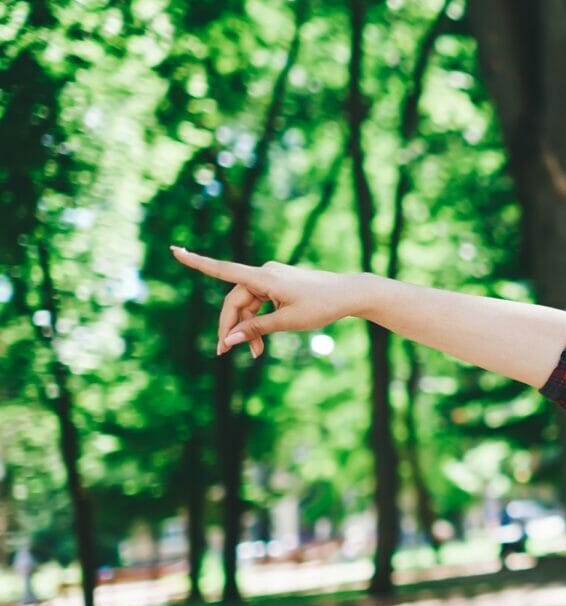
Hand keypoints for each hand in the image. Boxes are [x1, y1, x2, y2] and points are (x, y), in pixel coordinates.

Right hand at [170, 247, 367, 358]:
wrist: (350, 294)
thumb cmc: (322, 306)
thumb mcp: (288, 321)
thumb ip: (257, 329)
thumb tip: (230, 339)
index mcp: (264, 277)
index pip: (223, 270)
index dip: (197, 263)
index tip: (175, 251)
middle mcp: (264, 274)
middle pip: (235, 301)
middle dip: (231, 327)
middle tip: (225, 353)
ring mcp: (271, 279)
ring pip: (247, 306)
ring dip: (247, 329)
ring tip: (254, 354)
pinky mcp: (278, 286)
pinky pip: (260, 305)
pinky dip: (258, 322)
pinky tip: (259, 344)